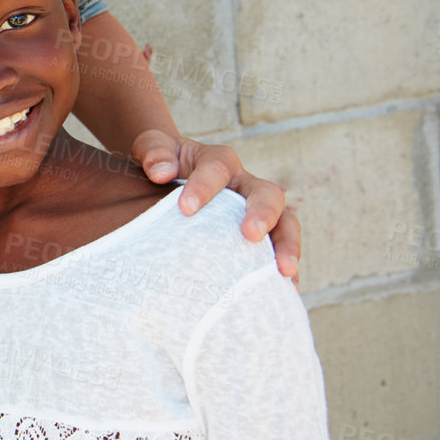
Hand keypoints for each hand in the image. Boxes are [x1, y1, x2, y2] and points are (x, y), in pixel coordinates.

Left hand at [131, 131, 299, 282]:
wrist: (170, 174)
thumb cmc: (162, 164)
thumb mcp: (152, 147)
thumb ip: (153, 152)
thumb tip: (160, 172)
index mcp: (218, 161)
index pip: (217, 168)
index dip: (203, 187)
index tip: (185, 209)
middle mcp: (244, 185)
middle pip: (267, 193)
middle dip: (262, 213)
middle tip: (250, 234)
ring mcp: (256, 211)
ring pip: (285, 222)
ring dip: (287, 245)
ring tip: (284, 271)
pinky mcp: (260, 236)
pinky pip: (280, 250)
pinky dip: (284, 269)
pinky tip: (285, 292)